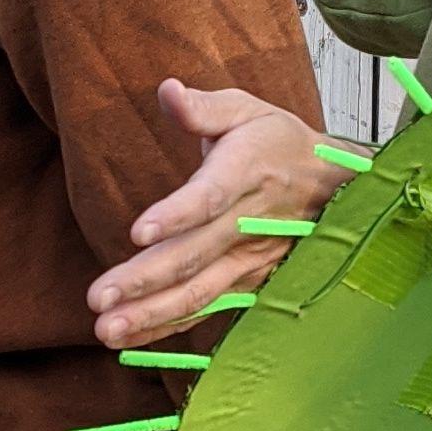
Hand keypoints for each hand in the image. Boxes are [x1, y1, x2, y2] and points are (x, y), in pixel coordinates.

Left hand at [87, 80, 350, 345]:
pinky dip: (167, 328)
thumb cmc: (276, 142)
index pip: (210, 197)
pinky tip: (127, 339)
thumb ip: (204, 107)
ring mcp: (249, 259)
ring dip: (152, 315)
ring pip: (199, 292)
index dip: (177, 216)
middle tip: (99, 299)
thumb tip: (167, 91)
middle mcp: (248, 223)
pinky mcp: (246, 282)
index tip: (138, 232)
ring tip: (107, 330)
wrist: (332, 186)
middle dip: (146, 281)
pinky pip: (204, 308)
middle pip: (194, 256)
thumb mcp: (247, 110)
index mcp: (247, 172)